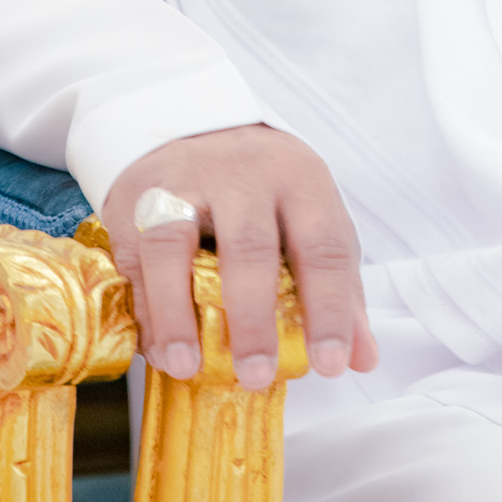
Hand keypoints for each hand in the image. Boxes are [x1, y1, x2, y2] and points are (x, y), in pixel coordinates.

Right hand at [103, 125, 377, 389]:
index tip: (330, 364)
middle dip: (253, 318)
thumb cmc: (268, 191)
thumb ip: (340, 289)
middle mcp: (245, 174)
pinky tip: (159, 347)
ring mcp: (187, 181)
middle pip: (250, 246)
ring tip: (188, 367)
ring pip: (177, 245)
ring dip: (180, 314)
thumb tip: (363, 359)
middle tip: (257, 375)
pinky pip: (138, 256)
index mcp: (300, 179)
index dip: (330, 309)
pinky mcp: (140, 199)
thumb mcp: (313, 220)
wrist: (201, 127)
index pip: (323, 246)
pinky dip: (147, 308)